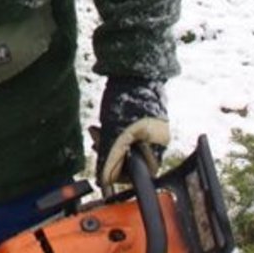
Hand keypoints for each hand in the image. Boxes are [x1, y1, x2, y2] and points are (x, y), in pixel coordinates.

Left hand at [93, 77, 169, 191]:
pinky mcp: (142, 120)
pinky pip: (127, 135)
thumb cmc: (127, 100)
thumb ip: (110, 161)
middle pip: (132, 159)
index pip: (140, 173)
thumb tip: (103, 181)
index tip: (103, 167)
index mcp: (158, 146)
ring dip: (108, 143)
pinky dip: (113, 133)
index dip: (119, 173)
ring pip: (126, 146)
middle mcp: (158, 140)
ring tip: (95, 131)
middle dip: (110, 154)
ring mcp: (151, 129)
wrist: (131, 71)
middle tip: (96, 143)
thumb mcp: (114, 135)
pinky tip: (101, 126)